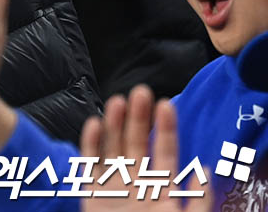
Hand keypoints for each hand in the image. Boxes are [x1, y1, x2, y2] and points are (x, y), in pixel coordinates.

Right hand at [81, 86, 207, 211]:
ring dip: (115, 123)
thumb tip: (204, 170)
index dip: (166, 128)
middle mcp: (136, 180)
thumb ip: (197, 202)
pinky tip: (95, 123)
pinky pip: (89, 161)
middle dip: (140, 117)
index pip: (166, 152)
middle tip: (142, 92)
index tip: (167, 103)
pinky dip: (90, 142)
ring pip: (113, 145)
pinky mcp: (90, 189)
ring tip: (119, 101)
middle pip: (138, 142)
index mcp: (161, 189)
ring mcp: (112, 183)